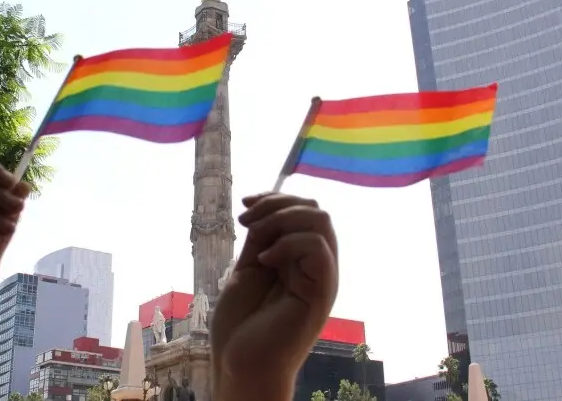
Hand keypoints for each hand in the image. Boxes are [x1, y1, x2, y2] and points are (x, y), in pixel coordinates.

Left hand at [211, 193, 338, 400]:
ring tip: (254, 236)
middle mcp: (315, 266)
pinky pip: (317, 248)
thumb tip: (266, 210)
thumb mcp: (247, 269)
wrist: (240, 365)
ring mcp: (320, 278)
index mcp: (300, 259)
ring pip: (321, 221)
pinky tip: (265, 260)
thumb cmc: (242, 325)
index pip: (304, 210)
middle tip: (246, 220)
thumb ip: (262, 240)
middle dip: (278, 203)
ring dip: (282, 218)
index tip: (245, 204)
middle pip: (315, 209)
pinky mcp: (320, 293)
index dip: (276, 197)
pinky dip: (288, 243)